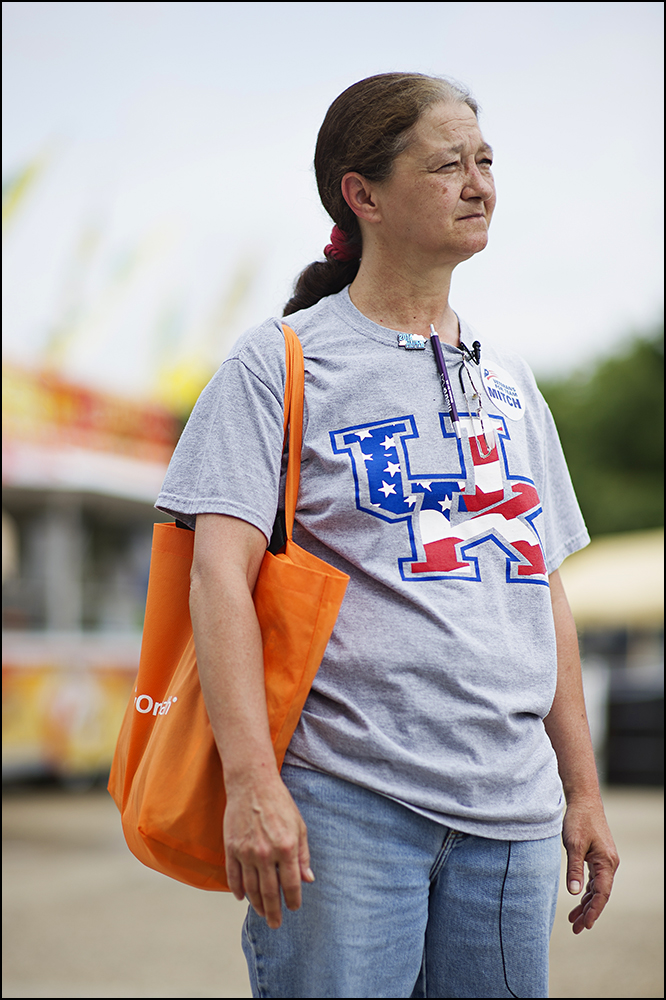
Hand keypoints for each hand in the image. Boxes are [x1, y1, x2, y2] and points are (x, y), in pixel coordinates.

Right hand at [223, 771, 313, 928]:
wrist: (252, 783)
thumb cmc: (280, 803)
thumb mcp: (299, 826)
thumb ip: (303, 854)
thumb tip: (308, 880)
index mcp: (286, 847)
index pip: (291, 884)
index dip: (293, 900)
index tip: (294, 908)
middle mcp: (266, 852)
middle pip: (269, 892)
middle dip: (274, 911)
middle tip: (276, 924)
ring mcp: (246, 852)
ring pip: (251, 888)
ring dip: (257, 904)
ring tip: (262, 913)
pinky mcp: (231, 848)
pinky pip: (233, 876)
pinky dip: (237, 889)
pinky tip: (242, 897)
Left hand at [562, 798, 618, 932]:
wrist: (584, 800)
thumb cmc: (579, 820)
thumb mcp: (573, 845)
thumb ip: (574, 869)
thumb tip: (574, 893)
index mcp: (606, 863)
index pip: (602, 894)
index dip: (594, 911)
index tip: (585, 925)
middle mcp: (609, 864)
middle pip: (600, 894)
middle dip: (588, 912)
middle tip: (576, 929)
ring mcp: (604, 861)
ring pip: (597, 888)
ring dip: (586, 903)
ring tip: (573, 920)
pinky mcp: (598, 857)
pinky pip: (594, 880)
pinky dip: (586, 891)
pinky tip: (578, 900)